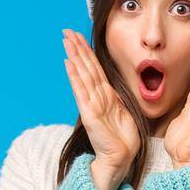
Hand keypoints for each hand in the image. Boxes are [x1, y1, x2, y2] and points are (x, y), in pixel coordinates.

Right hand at [62, 29, 138, 189]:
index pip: (94, 68)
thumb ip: (117, 98)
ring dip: (74, 56)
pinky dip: (75, 77)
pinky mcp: (90, 114)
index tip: (78, 36)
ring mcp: (91, 104)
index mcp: (105, 95)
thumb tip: (114, 88)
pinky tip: (68, 64)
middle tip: (66, 31)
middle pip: (86, 67)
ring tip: (66, 41)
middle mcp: (96, 97)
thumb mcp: (124, 110)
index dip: (86, 51)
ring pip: (82, 75)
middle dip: (77, 48)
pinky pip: (81, 91)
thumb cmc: (123, 138)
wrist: (121, 157)